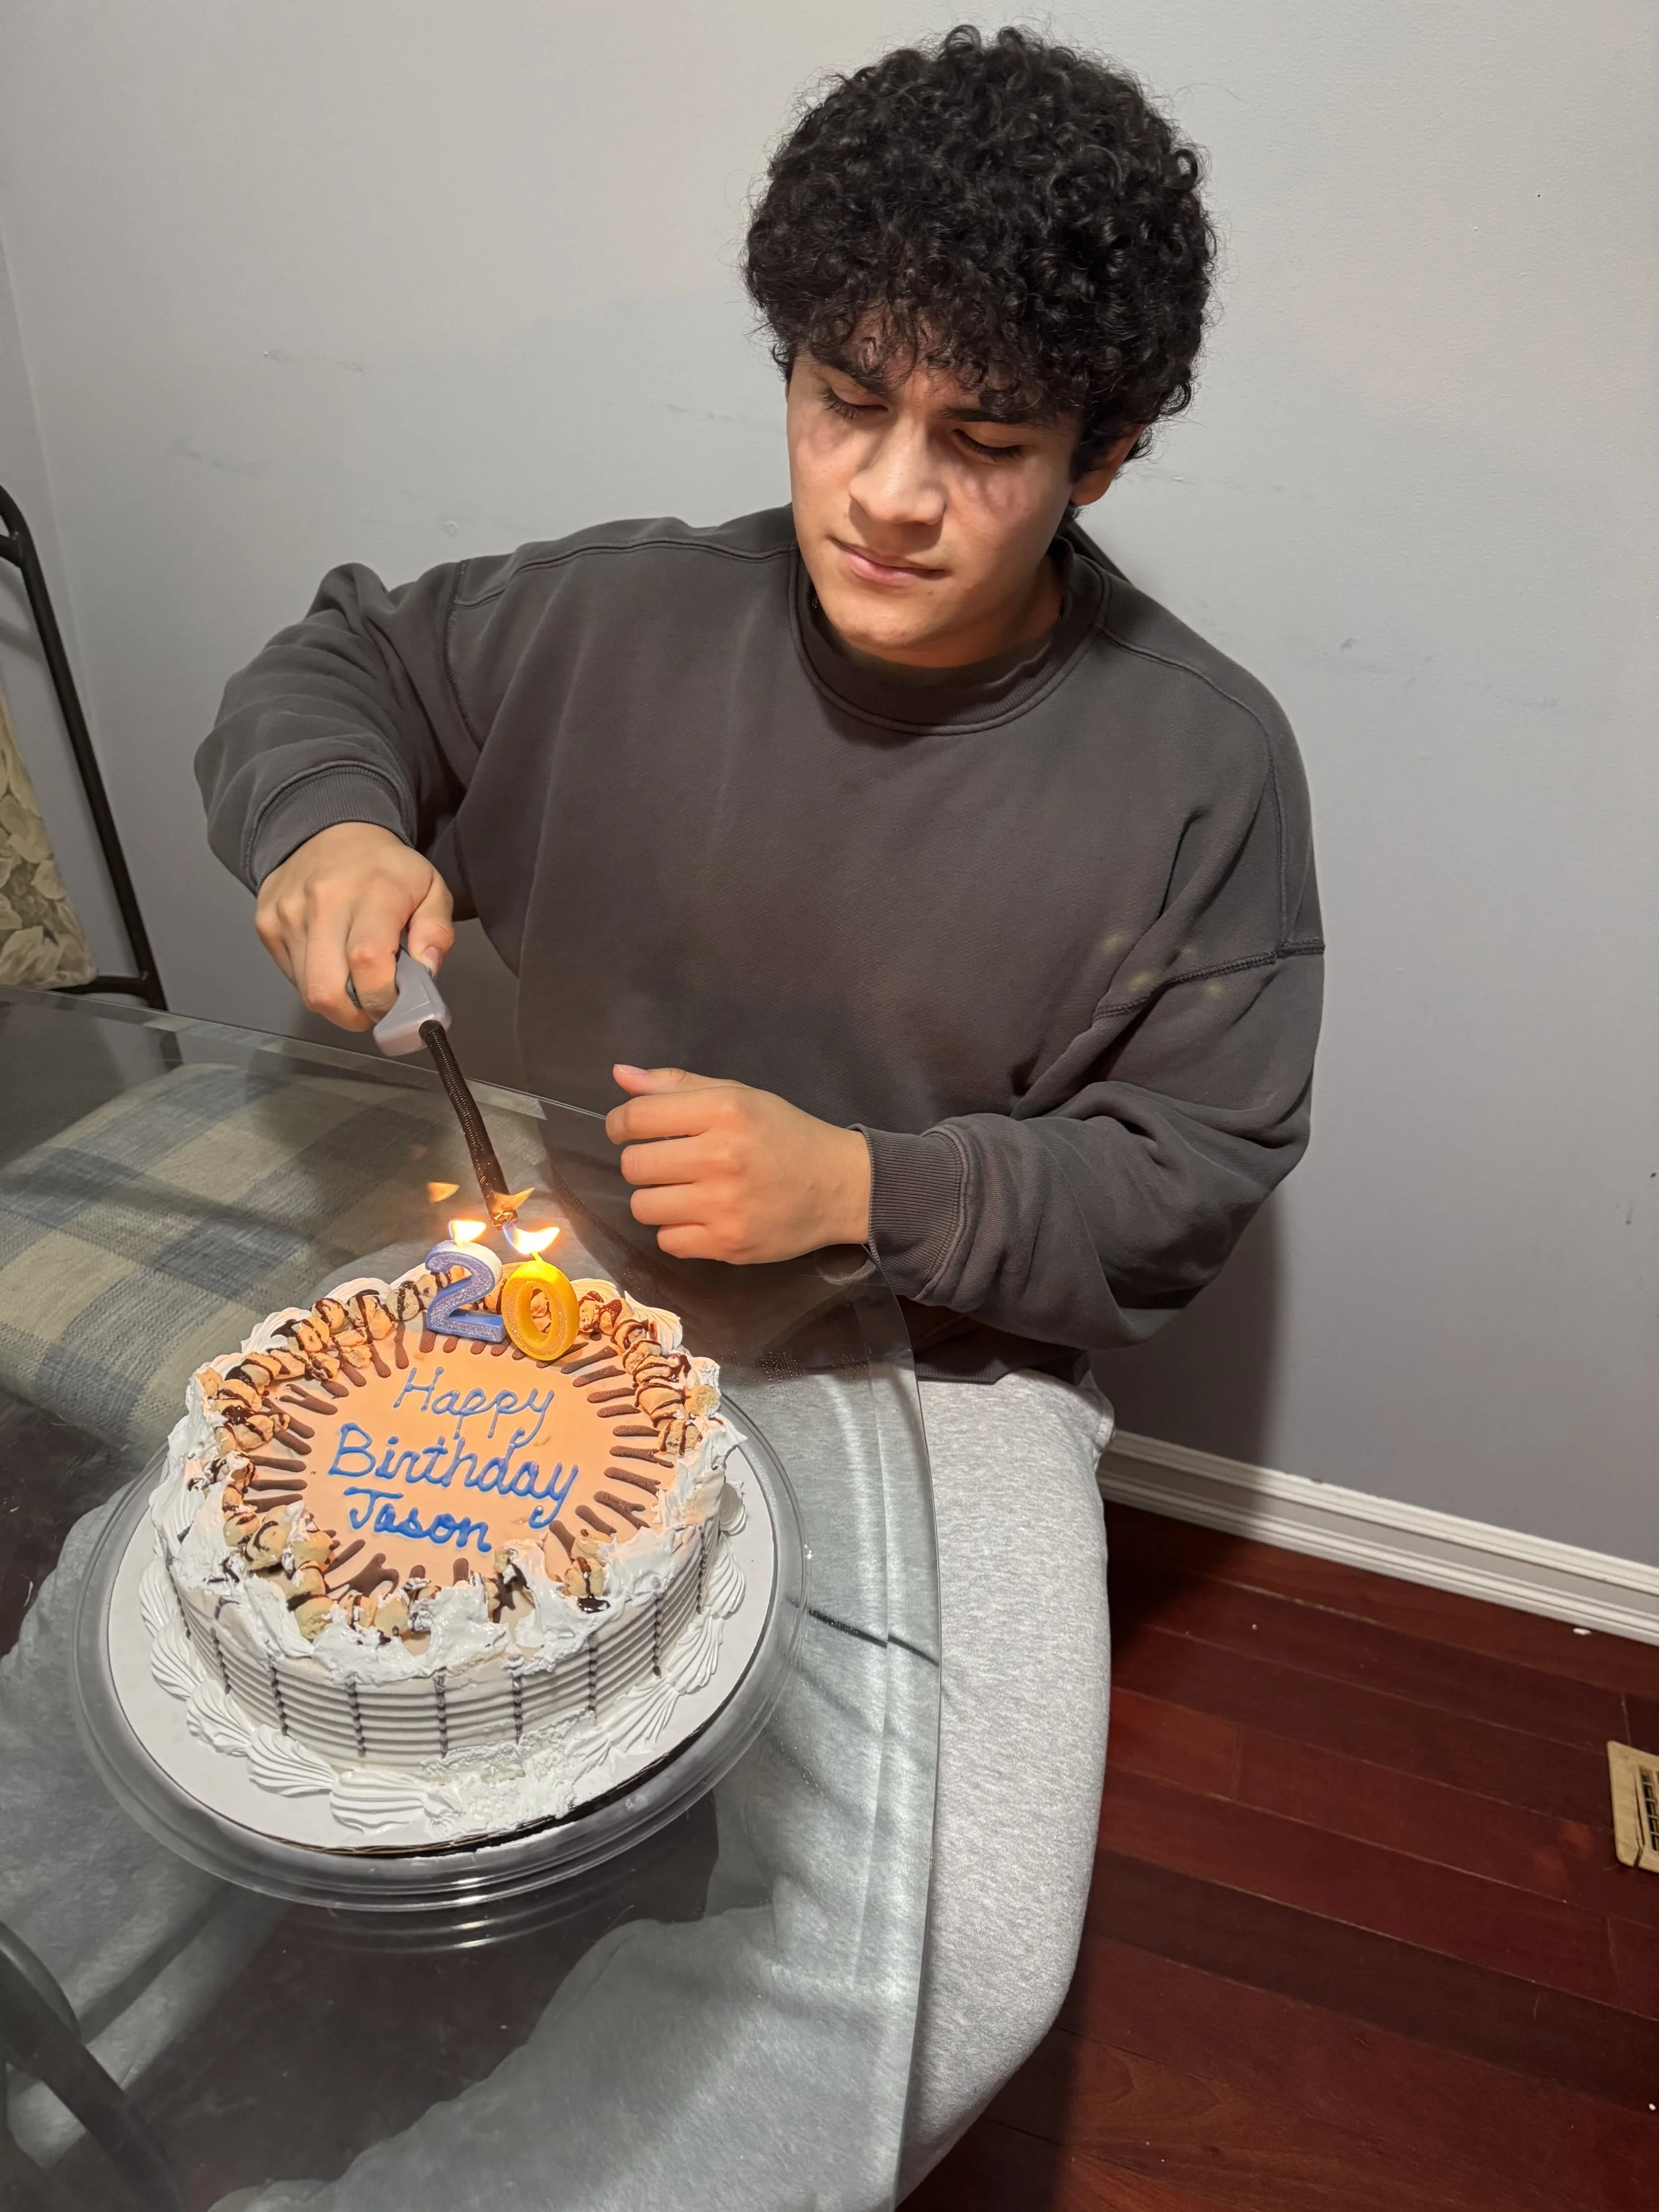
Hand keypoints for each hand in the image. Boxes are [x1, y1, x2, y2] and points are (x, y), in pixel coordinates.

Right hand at [254, 822, 452, 1030]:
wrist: (330, 830)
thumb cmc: (385, 867)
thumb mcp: (431, 888)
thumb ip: (437, 931)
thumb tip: (425, 970)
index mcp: (372, 894)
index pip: (368, 963)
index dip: (383, 999)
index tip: (397, 1002)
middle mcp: (323, 903)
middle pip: (327, 991)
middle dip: (356, 1015)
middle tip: (374, 1004)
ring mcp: (288, 915)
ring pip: (308, 991)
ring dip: (337, 1000)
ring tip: (355, 979)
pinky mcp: (266, 924)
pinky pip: (292, 977)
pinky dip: (315, 981)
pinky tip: (332, 960)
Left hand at [604, 1065, 871, 1263]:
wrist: (839, 1186)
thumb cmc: (785, 1134)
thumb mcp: (738, 1096)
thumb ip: (677, 1085)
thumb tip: (619, 1075)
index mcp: (723, 1111)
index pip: (637, 1118)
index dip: (619, 1124)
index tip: (627, 1130)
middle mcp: (721, 1157)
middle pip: (634, 1166)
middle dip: (642, 1163)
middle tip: (667, 1163)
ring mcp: (724, 1205)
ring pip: (644, 1207)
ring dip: (656, 1198)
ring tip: (684, 1191)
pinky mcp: (728, 1244)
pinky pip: (668, 1240)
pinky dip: (677, 1230)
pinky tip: (701, 1216)